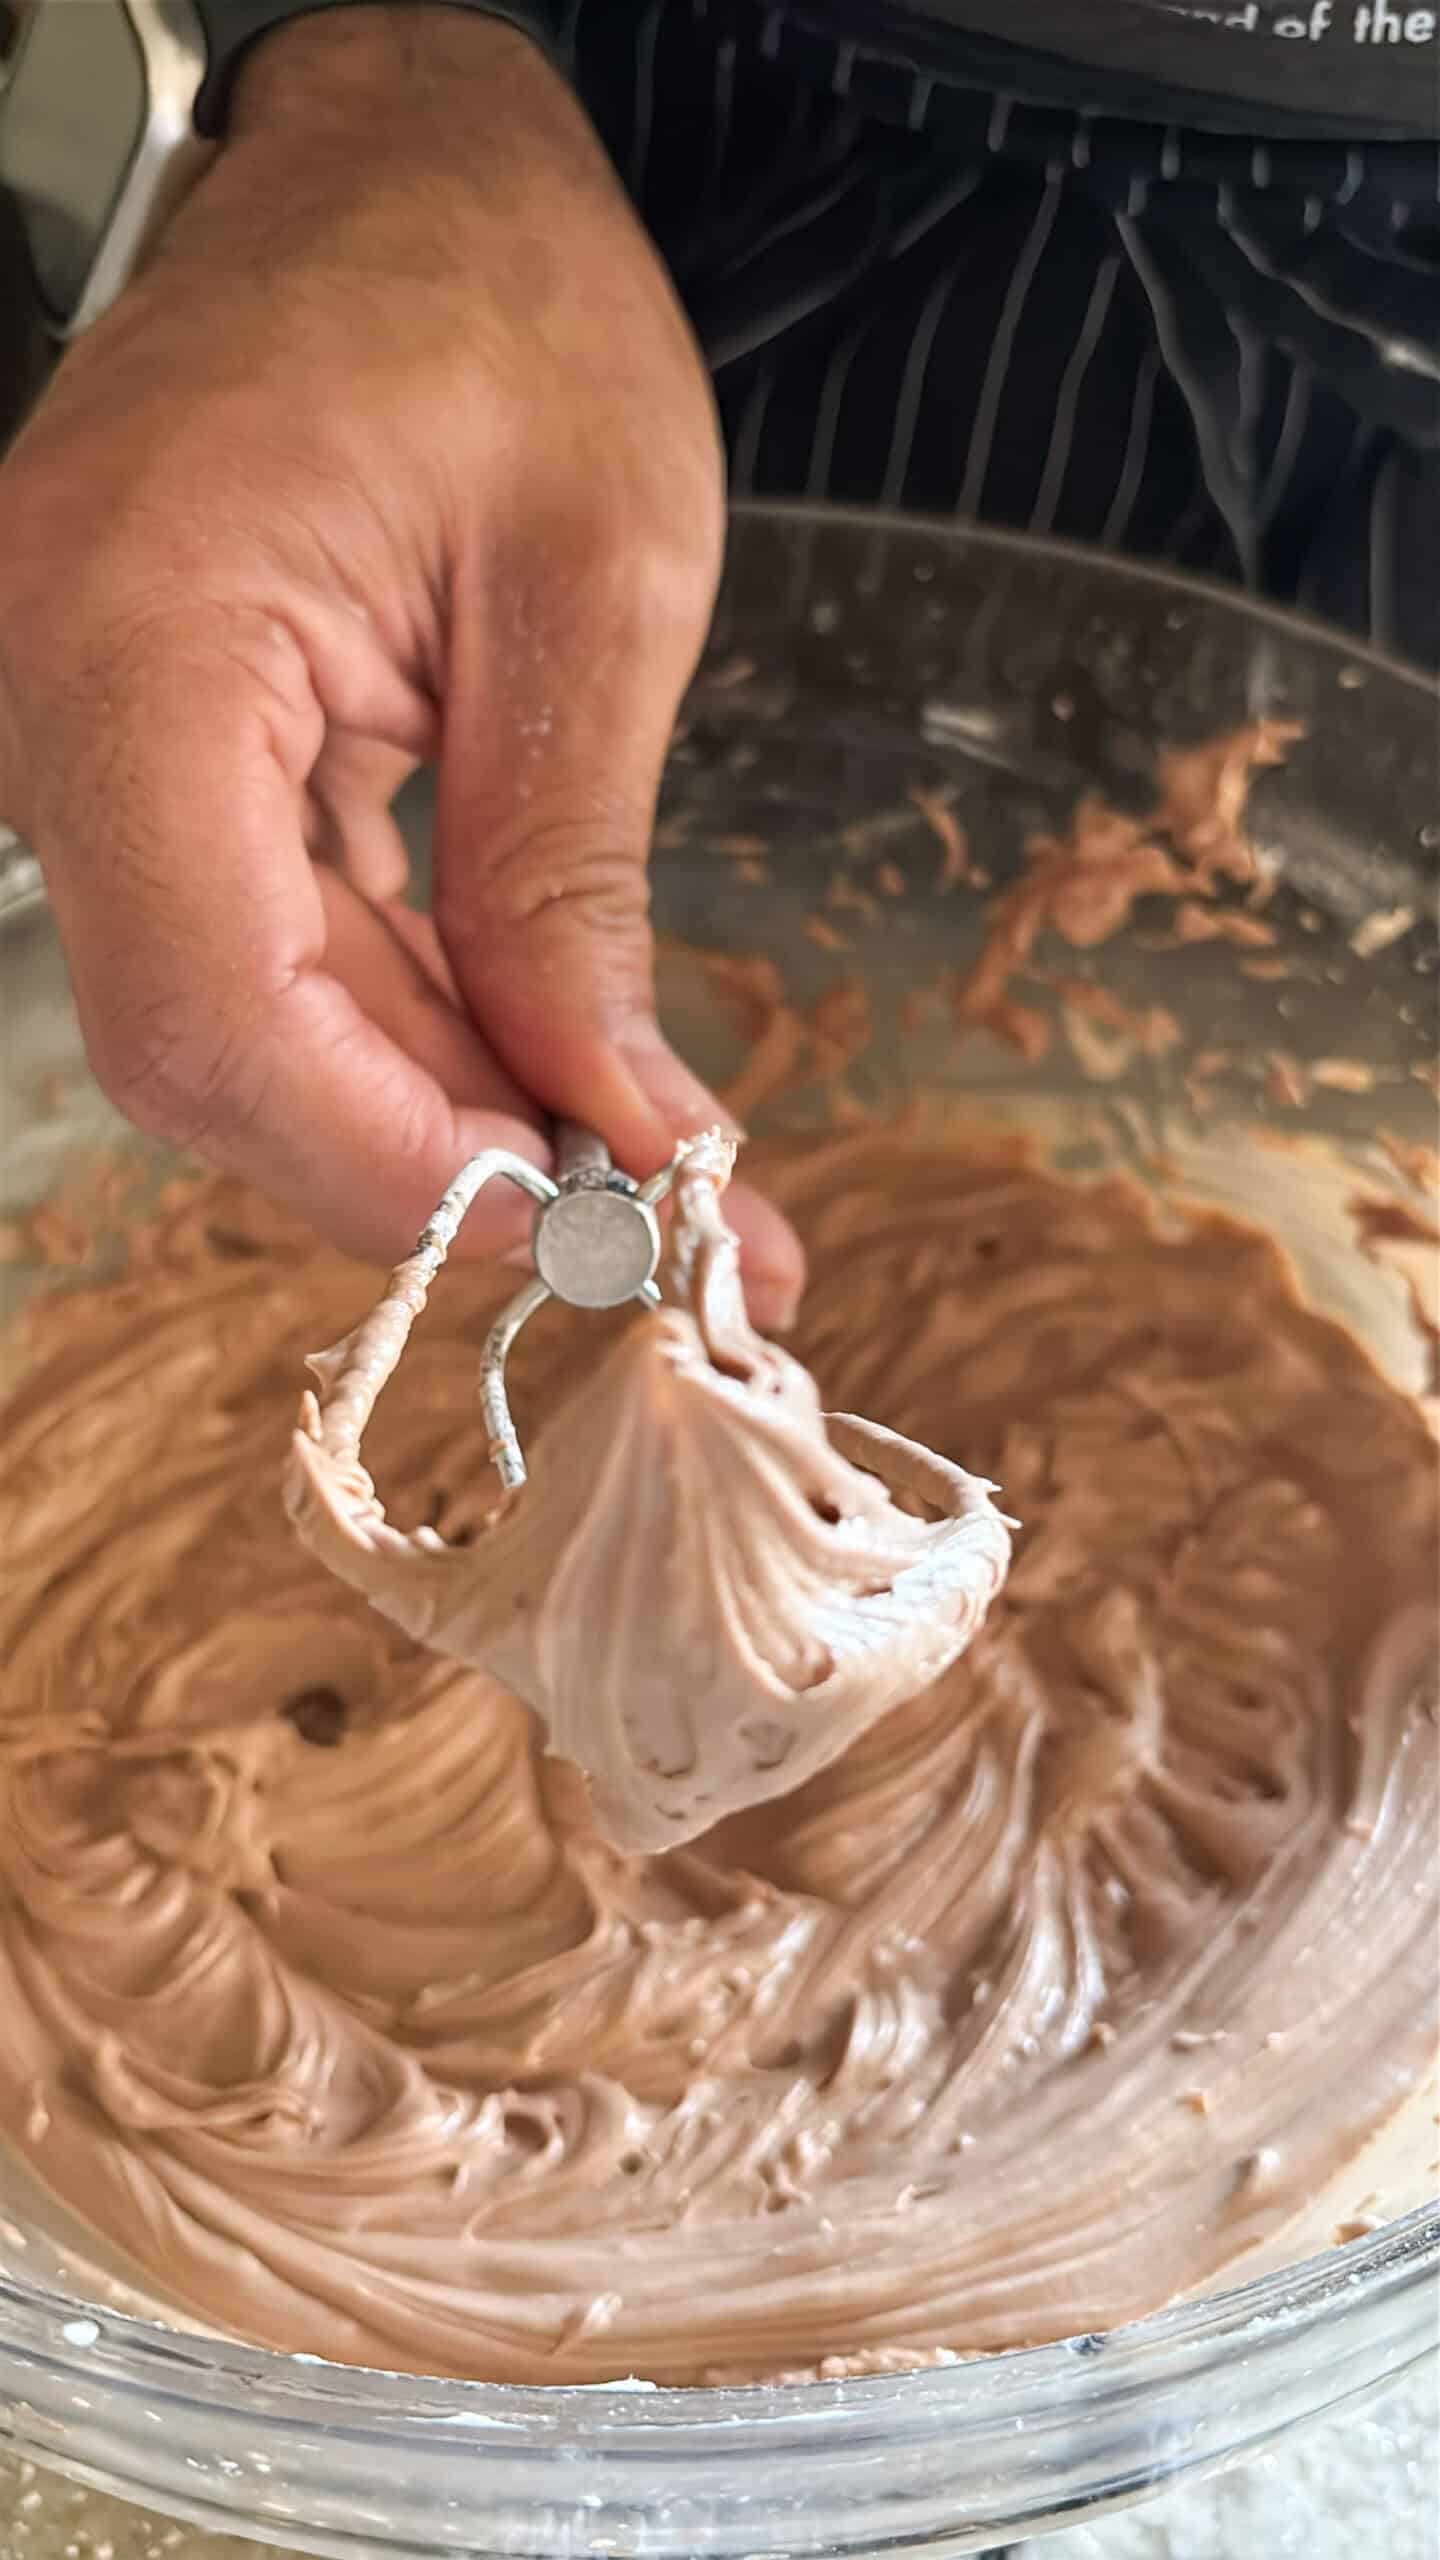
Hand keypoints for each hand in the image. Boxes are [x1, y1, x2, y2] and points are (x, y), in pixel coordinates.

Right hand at [0, 7, 802, 1320]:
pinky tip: (544, 1058)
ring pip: (247, 1021)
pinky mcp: (146, 756)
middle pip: (219, 1048)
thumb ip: (572, 884)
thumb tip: (614, 1128)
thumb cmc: (502, 304)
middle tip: (655, 1217)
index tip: (572, 1221)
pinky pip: (262, 944)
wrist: (395, 169)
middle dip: (440, 1160)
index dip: (388, 1161)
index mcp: (142, 635)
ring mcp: (85, 736)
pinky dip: (408, 1023)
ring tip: (640, 1150)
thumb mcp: (597, 590)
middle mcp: (57, 703)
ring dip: (440, 1107)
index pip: (212, 1008)